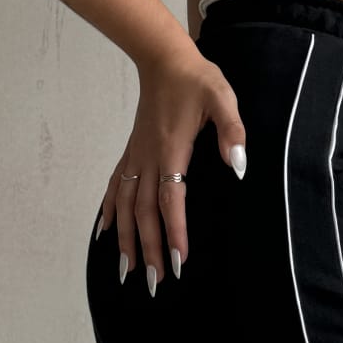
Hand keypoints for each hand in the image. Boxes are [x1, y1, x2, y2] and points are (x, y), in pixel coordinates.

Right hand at [95, 49, 246, 292]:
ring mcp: (136, 155)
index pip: (171, 199)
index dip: (174, 231)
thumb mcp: (223, 97)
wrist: (165, 59)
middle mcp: (148, 157)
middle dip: (149, 249)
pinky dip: (108, 211)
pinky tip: (103, 232)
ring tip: (127, 271)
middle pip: (143, 212)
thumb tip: (239, 166)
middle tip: (156, 283)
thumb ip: (232, 130)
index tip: (179, 261)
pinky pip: (114, 186)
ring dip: (125, 239)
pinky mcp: (131, 151)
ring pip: (124, 205)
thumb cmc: (197, 79)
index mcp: (171, 149)